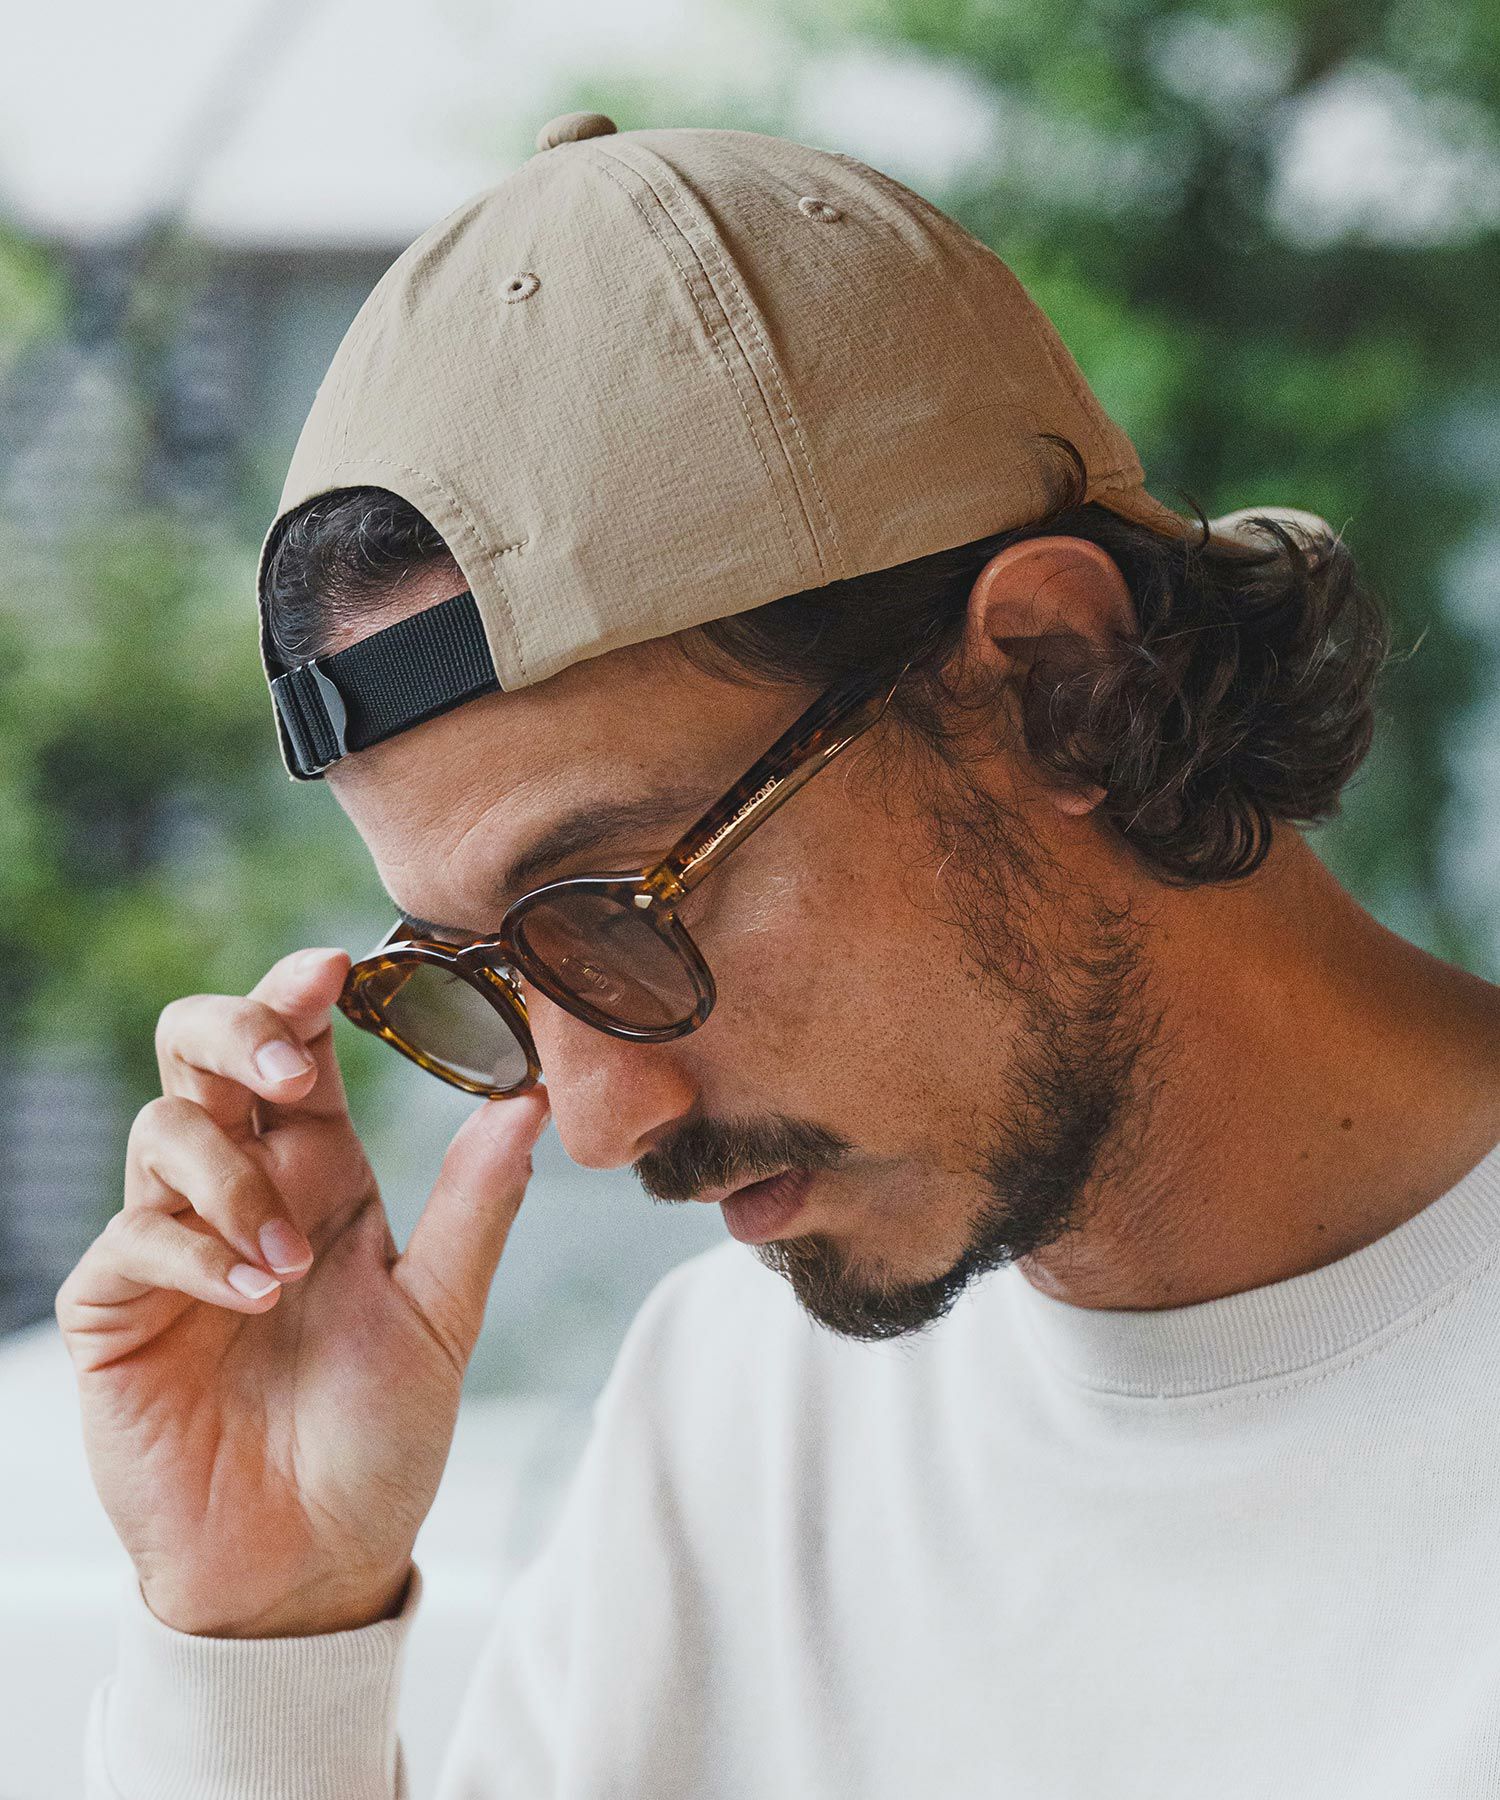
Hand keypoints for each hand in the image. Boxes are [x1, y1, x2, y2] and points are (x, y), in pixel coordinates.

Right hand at [55, 946, 549, 1636]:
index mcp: (321, 1176)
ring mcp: (174, 1245)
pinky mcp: (118, 1308)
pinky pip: (133, 1236)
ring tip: (288, 1263)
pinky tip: (251, 1297)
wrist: (310, 1563)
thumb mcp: (443, 1315)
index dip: (298, 994)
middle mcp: (243, 1191)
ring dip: (231, 1176)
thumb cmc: (379, 1436)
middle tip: (292, 1065)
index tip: (336, 964)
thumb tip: (534, 1098)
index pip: (294, 1050)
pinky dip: (195, 1252)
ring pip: (163, 1131)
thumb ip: (478, 1206)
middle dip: (236, 1030)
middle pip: (197, 1052)